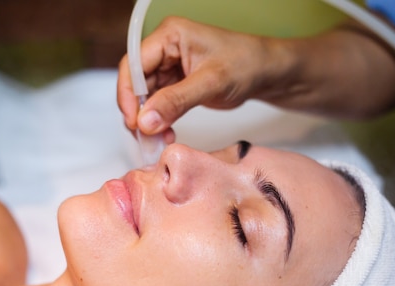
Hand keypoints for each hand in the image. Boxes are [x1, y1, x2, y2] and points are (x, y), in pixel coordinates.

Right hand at [117, 17, 273, 139]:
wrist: (266, 72)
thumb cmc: (246, 64)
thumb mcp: (210, 83)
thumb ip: (175, 101)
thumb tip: (145, 121)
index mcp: (170, 36)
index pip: (134, 64)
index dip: (128, 94)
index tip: (134, 122)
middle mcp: (165, 49)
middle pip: (136, 83)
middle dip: (139, 112)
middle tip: (146, 137)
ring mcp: (169, 67)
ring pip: (145, 97)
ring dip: (148, 120)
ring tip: (159, 140)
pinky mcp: (175, 84)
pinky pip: (158, 105)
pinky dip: (159, 121)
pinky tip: (166, 134)